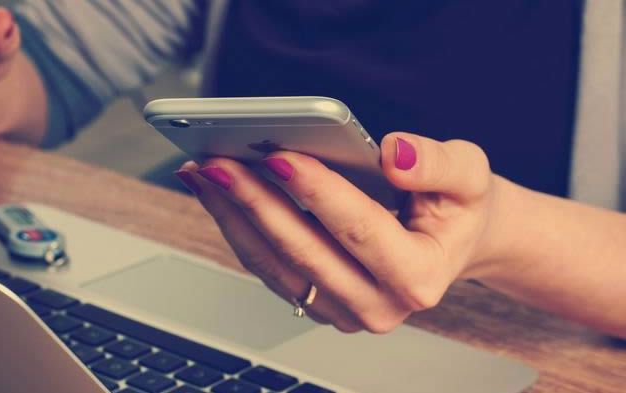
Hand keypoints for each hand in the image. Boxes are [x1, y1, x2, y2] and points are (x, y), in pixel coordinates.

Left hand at [175, 132, 504, 332]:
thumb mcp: (469, 176)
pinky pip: (267, 267)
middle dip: (256, 202)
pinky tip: (217, 193)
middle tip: (218, 163)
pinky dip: (238, 227)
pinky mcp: (316, 302)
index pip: (359, 230)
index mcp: (419, 277)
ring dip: (233, 216)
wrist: (450, 241)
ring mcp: (342, 310)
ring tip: (204, 173)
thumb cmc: (457, 208)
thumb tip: (393, 154)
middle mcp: (377, 305)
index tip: (279, 156)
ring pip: (274, 264)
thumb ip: (438, 164)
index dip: (317, 192)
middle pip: (304, 252)